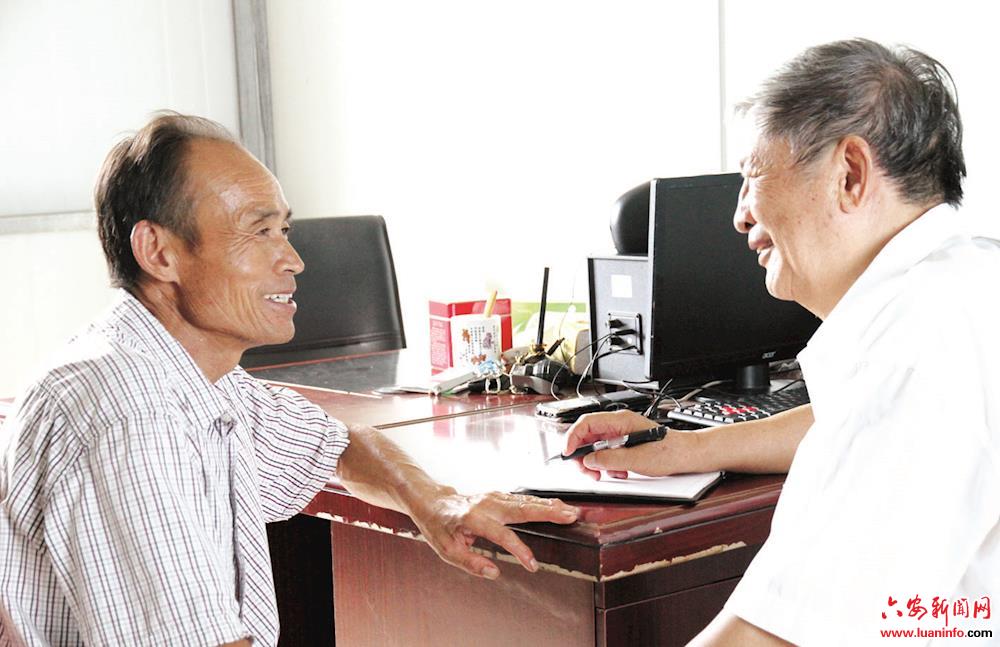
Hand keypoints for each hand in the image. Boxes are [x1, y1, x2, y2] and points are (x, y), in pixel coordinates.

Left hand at [408, 488, 578, 579]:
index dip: (518, 550)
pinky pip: (522, 499)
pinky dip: (540, 502)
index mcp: (471, 518)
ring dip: (548, 505)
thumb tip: (494, 573)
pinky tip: (554, 506)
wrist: (432, 501)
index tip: (532, 565)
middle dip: (546, 512)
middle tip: (569, 516)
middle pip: (520, 508)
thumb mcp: (447, 551)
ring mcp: (492, 497)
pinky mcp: (497, 496)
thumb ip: (471, 563)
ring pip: (524, 500)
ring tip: (569, 511)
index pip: (500, 534)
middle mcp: (484, 504)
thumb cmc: (438, 526)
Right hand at [564, 410, 696, 479]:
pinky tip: (619, 472)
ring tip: (604, 474)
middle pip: (587, 436)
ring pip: (595, 446)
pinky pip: (606, 453)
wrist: (687, 455)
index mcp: (620, 421)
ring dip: (596, 463)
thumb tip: (588, 461)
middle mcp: (618, 425)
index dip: (572, 438)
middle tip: (587, 471)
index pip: (586, 423)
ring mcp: (620, 434)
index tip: (568, 454)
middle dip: (583, 455)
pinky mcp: (624, 444)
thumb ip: (609, 459)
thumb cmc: (669, 451)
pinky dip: (607, 465)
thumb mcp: (636, 459)